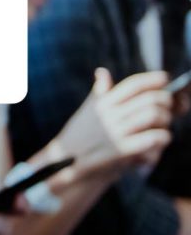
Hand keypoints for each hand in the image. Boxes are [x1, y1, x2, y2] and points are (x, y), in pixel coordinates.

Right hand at [49, 69, 171, 179]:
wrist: (66, 163)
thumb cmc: (80, 136)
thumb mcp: (88, 111)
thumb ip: (100, 92)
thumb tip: (102, 72)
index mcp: (103, 103)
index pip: (132, 85)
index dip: (152, 79)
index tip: (164, 78)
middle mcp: (109, 115)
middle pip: (148, 99)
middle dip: (165, 100)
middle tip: (168, 105)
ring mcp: (115, 132)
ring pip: (153, 115)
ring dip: (165, 119)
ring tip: (164, 124)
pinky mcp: (122, 150)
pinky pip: (151, 138)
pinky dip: (162, 137)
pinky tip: (161, 138)